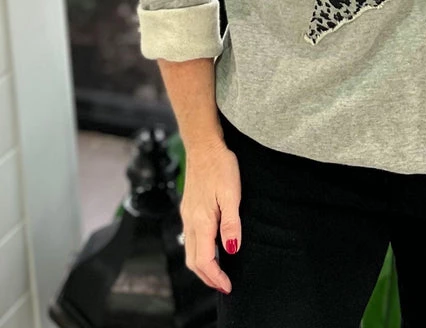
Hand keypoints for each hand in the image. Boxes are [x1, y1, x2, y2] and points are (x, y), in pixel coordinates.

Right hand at [181, 141, 242, 294]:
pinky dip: (199, 251)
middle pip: (193, 261)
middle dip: (207, 277)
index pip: (204, 260)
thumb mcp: (232, 193)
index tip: (228, 286)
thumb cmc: (220, 165)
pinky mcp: (188, 208)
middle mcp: (190, 221)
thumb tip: (232, 250)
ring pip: (190, 250)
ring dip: (202, 266)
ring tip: (218, 271)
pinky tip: (211, 247)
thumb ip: (231, 223)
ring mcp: (187, 214)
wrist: (203, 145)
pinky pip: (190, 238)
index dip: (216, 277)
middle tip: (223, 284)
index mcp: (201, 221)